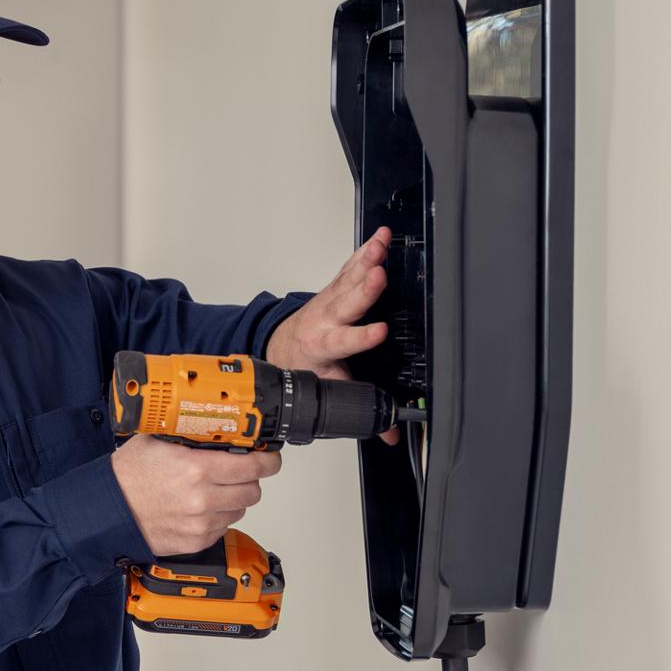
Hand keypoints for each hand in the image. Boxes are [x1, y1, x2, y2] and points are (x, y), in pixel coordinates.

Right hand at [111, 435, 281, 556]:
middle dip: (250, 479)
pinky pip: (223, 527)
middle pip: (253, 490)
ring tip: (211, 490)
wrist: (107, 510)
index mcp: (196, 469)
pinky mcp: (196, 541)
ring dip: (233, 498)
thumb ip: (189, 433)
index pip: (253, 466)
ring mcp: (201, 523)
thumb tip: (214, 425)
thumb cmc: (127, 477)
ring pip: (239, 510)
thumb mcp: (157, 440)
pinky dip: (217, 516)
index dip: (268, 461)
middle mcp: (202, 498)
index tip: (270, 458)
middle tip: (240, 472)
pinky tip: (199, 507)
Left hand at [266, 226, 399, 444]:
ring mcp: (329, 301)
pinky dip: (366, 252)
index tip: (381, 330)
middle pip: (346, 303)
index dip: (362, 337)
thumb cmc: (308, 365)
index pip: (345, 342)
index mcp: (324, 346)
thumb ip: (357, 405)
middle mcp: (325, 319)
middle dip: (363, 290)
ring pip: (348, 280)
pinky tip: (381, 238)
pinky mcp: (334, 287)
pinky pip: (351, 267)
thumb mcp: (330, 388)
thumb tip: (388, 432)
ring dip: (366, 261)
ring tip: (382, 245)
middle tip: (378, 276)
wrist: (283, 346)